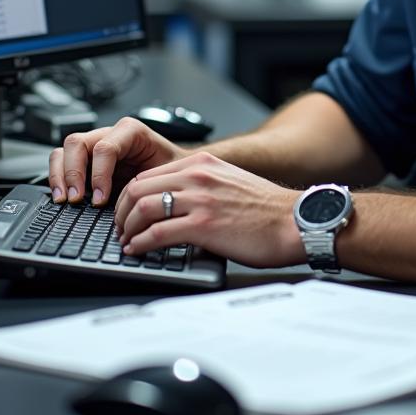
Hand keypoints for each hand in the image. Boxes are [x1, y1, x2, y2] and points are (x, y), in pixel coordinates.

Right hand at [48, 116, 186, 206]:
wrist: (173, 172)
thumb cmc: (170, 170)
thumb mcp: (164, 173)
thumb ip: (147, 182)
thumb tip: (131, 203)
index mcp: (131, 131)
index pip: (105, 147)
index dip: (99, 174)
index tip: (101, 199)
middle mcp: (109, 134)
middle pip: (78, 142)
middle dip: (73, 172)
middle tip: (76, 198)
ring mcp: (94, 146)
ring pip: (64, 149)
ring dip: (60, 175)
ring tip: (64, 199)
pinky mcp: (85, 160)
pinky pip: (61, 162)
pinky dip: (57, 179)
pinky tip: (61, 197)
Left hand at [113, 151, 303, 268]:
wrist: (294, 221)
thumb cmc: (268, 209)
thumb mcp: (229, 183)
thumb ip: (202, 188)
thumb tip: (178, 208)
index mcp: (202, 164)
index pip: (149, 175)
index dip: (130, 196)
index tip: (128, 212)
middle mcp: (197, 177)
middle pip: (138, 189)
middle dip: (121, 211)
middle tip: (121, 228)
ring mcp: (199, 200)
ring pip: (142, 209)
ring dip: (127, 228)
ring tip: (127, 241)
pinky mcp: (203, 225)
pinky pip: (157, 233)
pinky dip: (140, 244)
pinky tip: (138, 250)